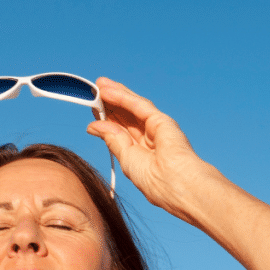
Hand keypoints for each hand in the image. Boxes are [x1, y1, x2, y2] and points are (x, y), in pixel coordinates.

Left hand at [86, 77, 207, 217]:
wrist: (177, 185)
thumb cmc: (154, 181)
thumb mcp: (126, 158)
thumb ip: (112, 139)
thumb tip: (93, 126)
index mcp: (142, 153)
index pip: (121, 131)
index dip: (107, 119)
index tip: (93, 110)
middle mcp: (150, 138)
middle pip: (126, 116)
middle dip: (110, 104)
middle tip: (93, 92)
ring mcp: (157, 128)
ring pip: (133, 107)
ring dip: (115, 95)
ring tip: (99, 84)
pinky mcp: (161, 120)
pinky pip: (139, 105)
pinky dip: (122, 97)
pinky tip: (108, 90)